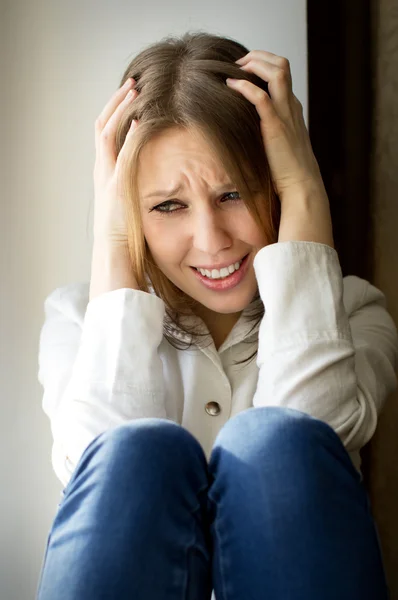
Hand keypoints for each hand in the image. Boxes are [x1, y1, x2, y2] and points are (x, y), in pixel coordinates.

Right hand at [93, 78, 138, 244]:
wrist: (113, 246)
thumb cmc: (125, 229)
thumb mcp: (128, 200)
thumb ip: (135, 184)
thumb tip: (154, 176)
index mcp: (104, 171)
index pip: (105, 133)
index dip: (115, 113)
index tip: (129, 96)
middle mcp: (101, 168)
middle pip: (101, 126)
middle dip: (115, 103)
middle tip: (131, 83)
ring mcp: (106, 174)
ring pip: (107, 132)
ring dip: (120, 109)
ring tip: (134, 90)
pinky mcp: (115, 182)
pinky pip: (121, 151)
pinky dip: (130, 133)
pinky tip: (141, 119)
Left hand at [226, 50, 325, 201]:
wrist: (300, 185)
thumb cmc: (286, 170)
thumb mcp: (277, 144)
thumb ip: (266, 131)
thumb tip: (244, 130)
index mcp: (292, 108)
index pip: (281, 73)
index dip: (263, 64)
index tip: (243, 69)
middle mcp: (291, 106)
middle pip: (281, 64)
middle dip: (259, 56)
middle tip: (238, 64)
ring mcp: (286, 114)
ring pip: (277, 72)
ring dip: (255, 64)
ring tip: (236, 69)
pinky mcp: (276, 126)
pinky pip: (261, 97)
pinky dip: (245, 86)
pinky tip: (231, 85)